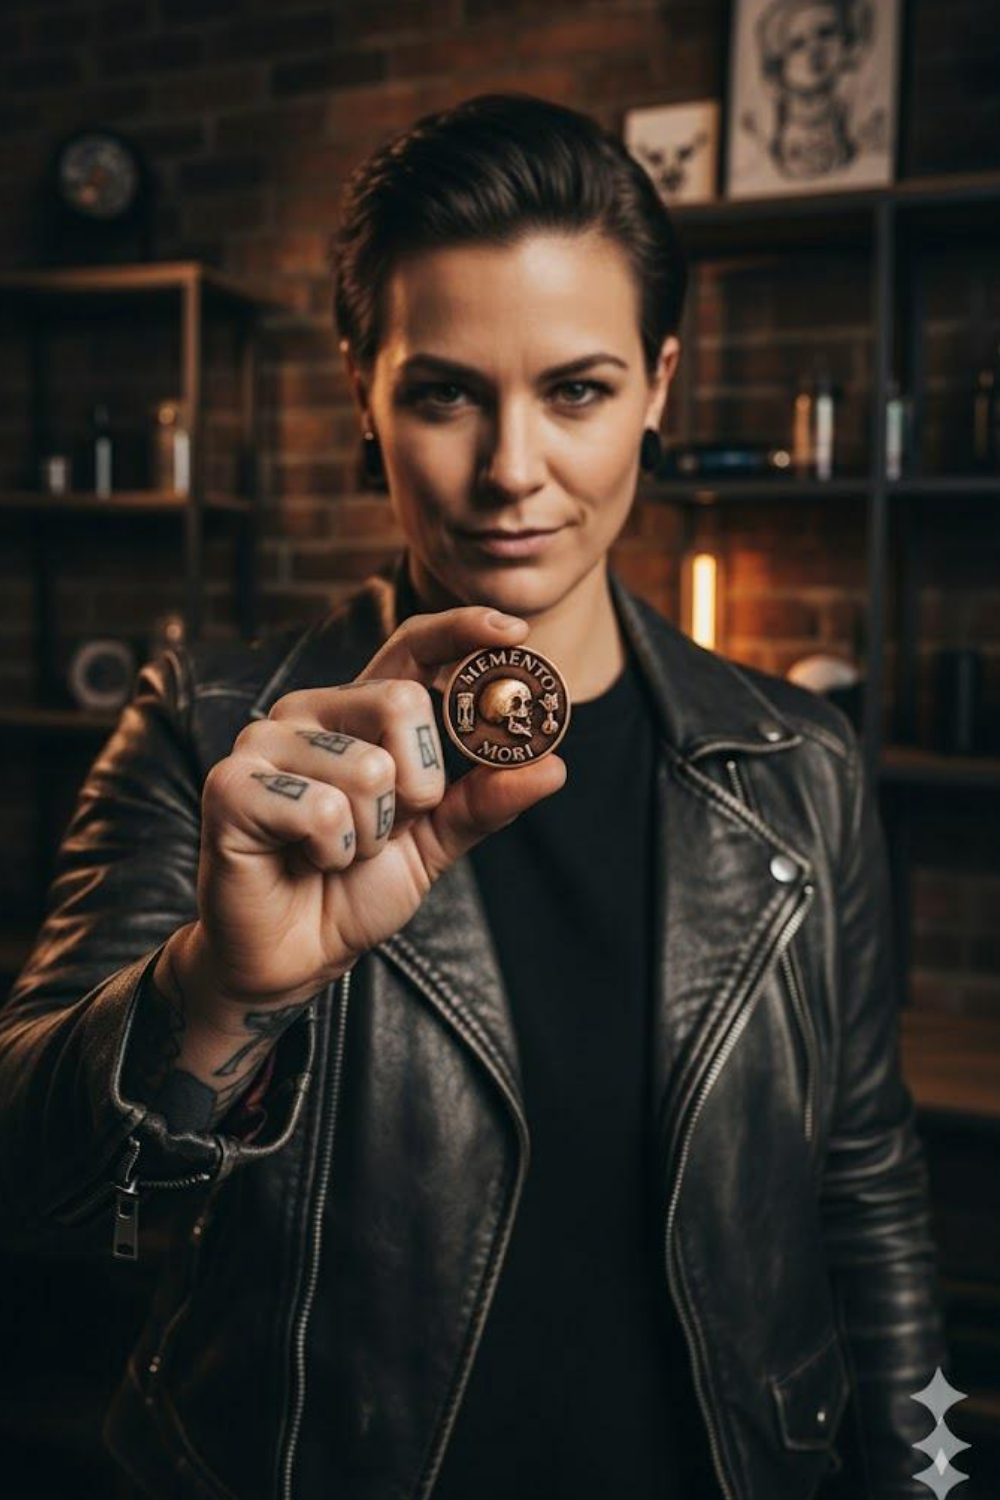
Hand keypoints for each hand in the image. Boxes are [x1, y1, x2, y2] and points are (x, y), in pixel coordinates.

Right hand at [182, 606, 566, 1014]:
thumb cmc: (353, 891)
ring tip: (338, 852)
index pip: (412, 645)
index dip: (464, 630)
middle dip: (419, 783)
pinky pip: (320, 810)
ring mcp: (264, 742)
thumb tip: (552, 766)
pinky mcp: (231, 784)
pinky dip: (331, 853)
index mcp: (358, 712)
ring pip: (366, 768)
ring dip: (371, 835)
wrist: (295, 957)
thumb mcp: (435, 844)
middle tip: (391, 825)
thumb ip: (484, 802)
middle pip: (401, 701)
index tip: (518, 632)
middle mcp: (310, 711)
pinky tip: (304, 861)